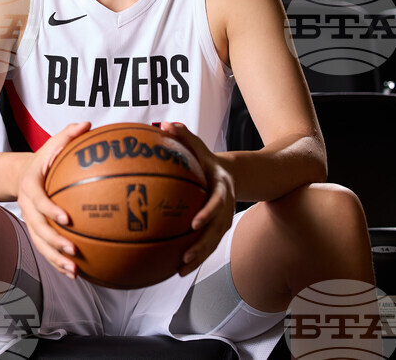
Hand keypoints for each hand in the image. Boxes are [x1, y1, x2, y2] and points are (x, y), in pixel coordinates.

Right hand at [16, 122, 90, 278]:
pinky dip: (57, 262)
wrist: (20, 175)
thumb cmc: (43, 160)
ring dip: (55, 259)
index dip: (50, 210)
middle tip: (73, 250)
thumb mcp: (52, 144)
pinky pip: (45, 249)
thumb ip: (68, 135)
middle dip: (54, 242)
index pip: (38, 200)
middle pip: (37, 228)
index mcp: (31, 186)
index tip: (67, 219)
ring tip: (74, 270)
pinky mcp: (36, 231)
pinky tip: (75, 273)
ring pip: (40, 244)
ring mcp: (30, 221)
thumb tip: (88, 124)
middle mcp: (27, 207)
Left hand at [160, 122, 236, 276]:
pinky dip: (194, 258)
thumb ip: (184, 136)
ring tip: (179, 270)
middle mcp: (225, 209)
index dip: (207, 214)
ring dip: (197, 259)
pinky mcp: (216, 231)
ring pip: (212, 244)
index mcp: (221, 189)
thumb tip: (164, 124)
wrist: (231, 176)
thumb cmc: (207, 161)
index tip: (194, 223)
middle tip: (185, 256)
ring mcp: (222, 222)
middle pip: (215, 232)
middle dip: (201, 246)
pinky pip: (206, 246)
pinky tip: (175, 269)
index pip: (216, 204)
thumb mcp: (199, 147)